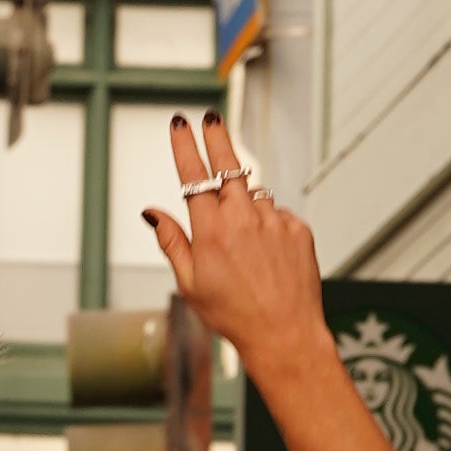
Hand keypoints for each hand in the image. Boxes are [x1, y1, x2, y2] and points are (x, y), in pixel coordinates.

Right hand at [138, 115, 323, 365]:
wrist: (284, 333)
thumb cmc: (233, 315)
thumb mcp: (191, 284)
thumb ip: (173, 242)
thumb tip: (153, 213)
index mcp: (211, 231)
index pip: (193, 176)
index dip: (185, 146)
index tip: (180, 124)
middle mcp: (243, 218)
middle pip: (228, 165)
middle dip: (217, 138)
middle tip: (211, 117)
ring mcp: (274, 221)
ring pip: (254, 194)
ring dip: (244, 204)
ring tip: (244, 246)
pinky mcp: (298, 229)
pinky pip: (278, 215)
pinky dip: (269, 226)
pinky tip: (267, 258)